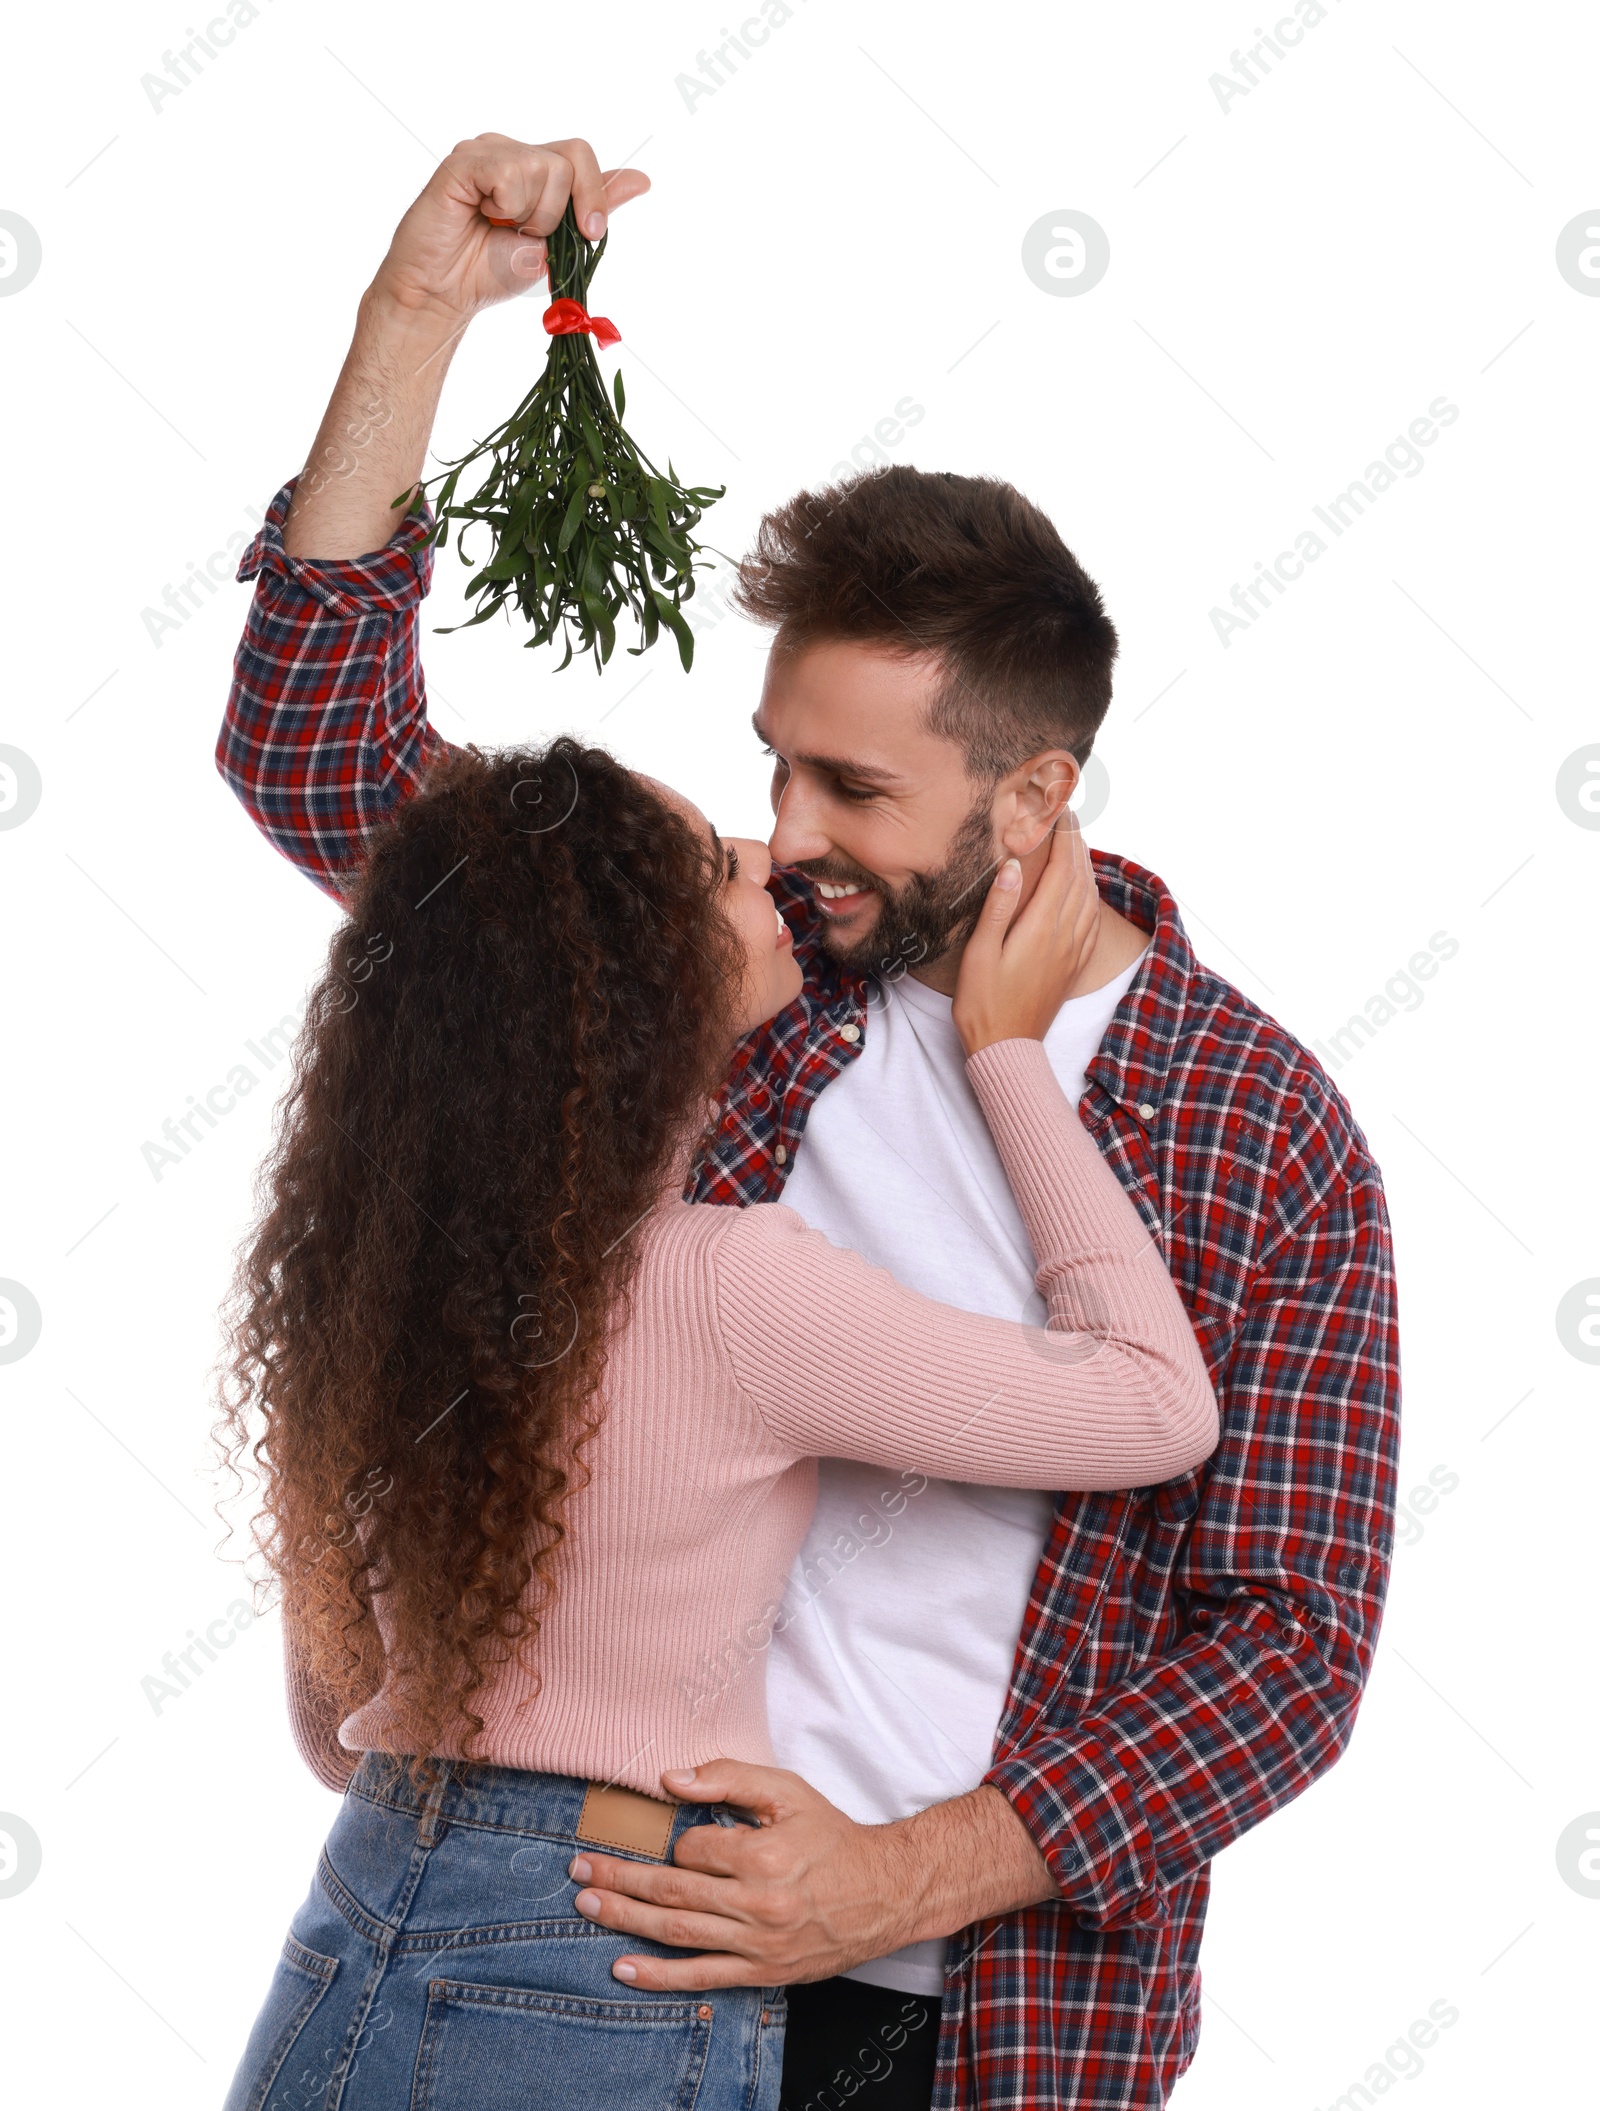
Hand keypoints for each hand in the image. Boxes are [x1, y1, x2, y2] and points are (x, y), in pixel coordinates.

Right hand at [282, 132, 648, 560]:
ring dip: (530, 215)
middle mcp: (510, 151)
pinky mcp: (463, 162)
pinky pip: (509, 173)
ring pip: (543, 167)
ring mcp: (485, 152)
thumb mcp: (556, 245)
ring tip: (498, 229)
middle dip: (562, 211)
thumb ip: (594, 207)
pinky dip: (506, 207)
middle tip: (531, 236)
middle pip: (569, 156)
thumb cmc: (490, 273)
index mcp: (534, 167)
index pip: (580, 154)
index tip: (590, 232)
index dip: (594, 192)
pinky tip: (481, 217)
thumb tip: (642, 179)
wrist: (444, 297)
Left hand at [567, 1761, 920, 1988]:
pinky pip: (701, 1977)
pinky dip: (658, 1976)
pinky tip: (622, 1968)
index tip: (679, 1839)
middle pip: (672, 1892)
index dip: (679, 1842)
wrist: (883, 1893)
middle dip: (618, 1879)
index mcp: (763, 1854)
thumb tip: (670, 1778)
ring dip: (625, 1920)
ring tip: (586, 1905)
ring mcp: (758, 1943)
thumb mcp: (787, 1791)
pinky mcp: (761, 1972)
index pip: (694, 1849)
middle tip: (577, 1869)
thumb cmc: (831, 1837)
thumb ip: (728, 1777)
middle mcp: (758, 1902)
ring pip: (677, 1932)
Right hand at [952, 809, 1100, 1055]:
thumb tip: (1011, 865)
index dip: (1063, 837)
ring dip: (1086, 866)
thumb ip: (998, 907)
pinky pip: (1093, 921)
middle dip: (1076, 843)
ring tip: (1077, 844)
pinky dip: (1092, 895)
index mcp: (1041, 927)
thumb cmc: (984, 1004)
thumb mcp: (980, 953)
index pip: (1060, 869)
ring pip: (1090, 897)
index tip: (1059, 811)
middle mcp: (1065, 936)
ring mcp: (1074, 951)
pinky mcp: (1075, 965)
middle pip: (1080, 877)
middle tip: (1068, 818)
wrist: (1007, 1048)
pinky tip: (1086, 890)